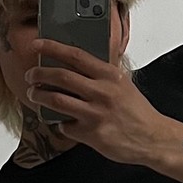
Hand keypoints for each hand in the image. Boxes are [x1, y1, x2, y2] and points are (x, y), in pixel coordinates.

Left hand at [25, 39, 164, 164]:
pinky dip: (60, 123)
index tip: (37, 44)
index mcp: (110, 75)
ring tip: (34, 94)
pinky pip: (64, 125)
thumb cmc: (136, 111)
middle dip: (38, 73)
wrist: (152, 138)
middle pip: (60, 76)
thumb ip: (100, 74)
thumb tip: (72, 65)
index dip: (52, 47)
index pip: (75, 55)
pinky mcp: (91, 134)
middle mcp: (102, 92)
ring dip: (39, 96)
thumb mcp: (122, 84)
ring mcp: (95, 114)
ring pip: (56, 100)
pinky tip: (63, 121)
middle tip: (31, 75)